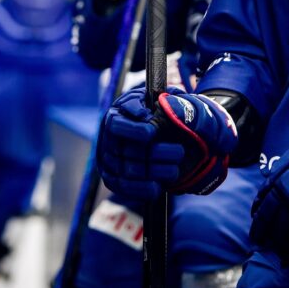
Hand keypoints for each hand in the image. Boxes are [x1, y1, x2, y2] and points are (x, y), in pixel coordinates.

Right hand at [97, 87, 236, 200]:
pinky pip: (123, 186)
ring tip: (175, 170)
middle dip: (156, 153)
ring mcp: (108, 160)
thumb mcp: (155, 99)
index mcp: (115, 117)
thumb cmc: (152, 111)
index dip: (133, 130)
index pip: (117, 125)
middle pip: (127, 151)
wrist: (149, 131)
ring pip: (128, 170)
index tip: (152, 131)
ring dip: (154, 172)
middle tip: (180, 152)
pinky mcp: (112, 178)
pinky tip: (158, 187)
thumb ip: (161, 98)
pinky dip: (141, 189)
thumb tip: (168, 103)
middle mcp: (108, 140)